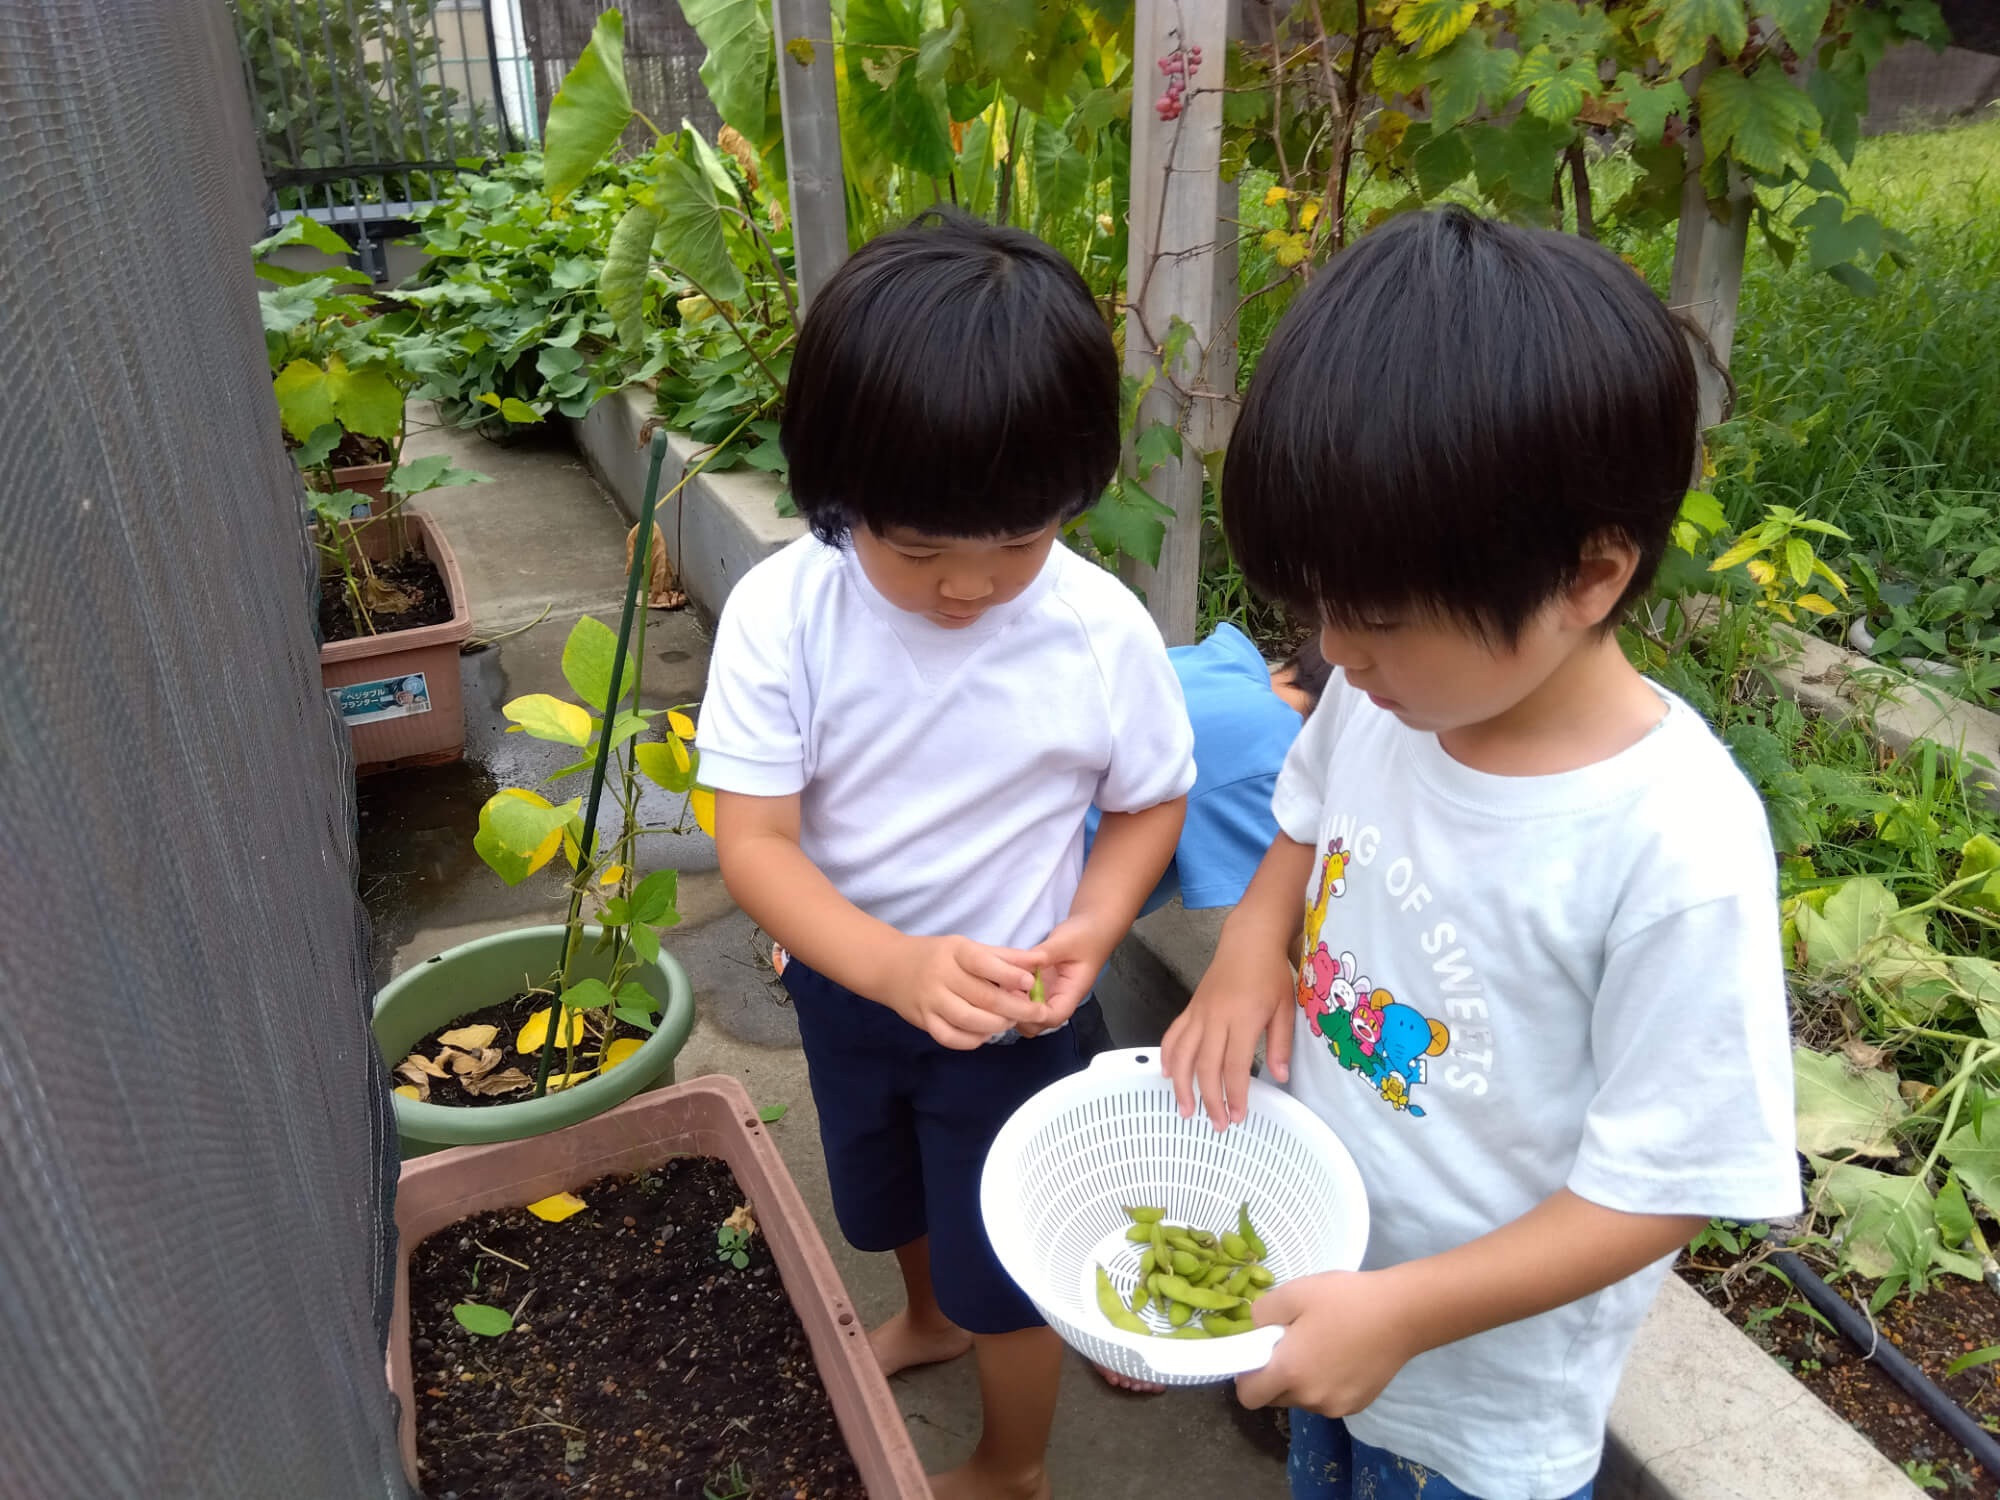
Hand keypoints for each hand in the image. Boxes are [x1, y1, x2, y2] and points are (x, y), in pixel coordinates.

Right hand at [883, 935, 1047, 1048]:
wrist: (890, 967)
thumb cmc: (938, 955)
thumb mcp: (968, 947)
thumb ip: (1004, 956)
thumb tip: (1040, 960)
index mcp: (954, 952)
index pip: (984, 963)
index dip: (1010, 975)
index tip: (1031, 982)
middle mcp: (940, 976)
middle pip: (982, 996)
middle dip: (1016, 1007)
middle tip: (1037, 1012)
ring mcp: (930, 1001)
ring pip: (967, 1019)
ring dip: (996, 1024)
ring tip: (1011, 1021)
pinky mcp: (923, 1021)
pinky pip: (949, 1037)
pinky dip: (972, 1039)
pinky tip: (986, 1033)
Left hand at [1014, 913, 1118, 1037]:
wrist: (1092, 928)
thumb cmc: (1085, 936)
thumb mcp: (1065, 941)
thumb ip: (1045, 954)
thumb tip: (1024, 965)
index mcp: (1071, 992)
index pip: (1053, 1017)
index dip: (1033, 1014)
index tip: (1016, 997)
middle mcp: (1059, 999)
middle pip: (1037, 1023)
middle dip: (1018, 1013)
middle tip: (1004, 990)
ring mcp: (1048, 995)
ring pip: (1027, 1014)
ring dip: (1013, 1004)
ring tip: (1003, 983)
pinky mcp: (1039, 987)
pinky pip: (1023, 999)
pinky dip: (1012, 993)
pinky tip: (1005, 978)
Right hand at [1160, 929, 1295, 1128]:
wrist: (1249, 940)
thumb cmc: (1270, 973)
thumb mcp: (1286, 1008)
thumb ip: (1281, 1044)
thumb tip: (1280, 1078)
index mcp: (1244, 1019)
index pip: (1235, 1066)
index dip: (1234, 1095)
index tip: (1238, 1117)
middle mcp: (1216, 1018)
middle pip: (1205, 1066)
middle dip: (1209, 1100)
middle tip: (1216, 1124)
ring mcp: (1199, 1013)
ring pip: (1182, 1054)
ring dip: (1181, 1085)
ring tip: (1185, 1110)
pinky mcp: (1191, 1008)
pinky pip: (1173, 1035)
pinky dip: (1167, 1056)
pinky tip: (1167, 1074)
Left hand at [1235, 1270, 1421, 1415]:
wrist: (1402, 1313)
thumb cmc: (1346, 1299)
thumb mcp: (1294, 1292)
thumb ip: (1262, 1313)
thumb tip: (1254, 1329)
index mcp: (1289, 1372)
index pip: (1248, 1396)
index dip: (1246, 1375)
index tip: (1258, 1353)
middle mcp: (1310, 1398)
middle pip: (1274, 1398)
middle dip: (1274, 1375)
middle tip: (1292, 1341)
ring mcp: (1335, 1406)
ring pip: (1302, 1398)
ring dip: (1301, 1379)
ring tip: (1322, 1343)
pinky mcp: (1357, 1405)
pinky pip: (1327, 1398)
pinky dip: (1325, 1383)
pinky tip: (1342, 1355)